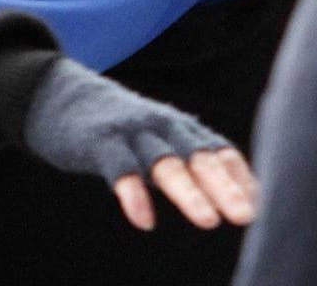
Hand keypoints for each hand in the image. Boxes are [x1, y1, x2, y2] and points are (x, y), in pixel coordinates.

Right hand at [22, 58, 257, 230]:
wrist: (58, 94)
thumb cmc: (117, 127)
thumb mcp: (157, 137)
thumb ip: (192, 159)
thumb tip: (245, 195)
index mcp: (179, 127)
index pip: (219, 150)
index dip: (240, 179)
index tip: (259, 207)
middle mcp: (161, 125)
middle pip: (198, 156)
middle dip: (223, 186)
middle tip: (245, 217)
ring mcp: (130, 131)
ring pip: (164, 162)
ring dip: (188, 191)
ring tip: (209, 221)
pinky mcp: (99, 141)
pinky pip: (119, 167)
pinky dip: (133, 192)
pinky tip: (144, 220)